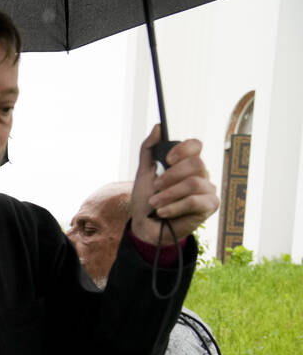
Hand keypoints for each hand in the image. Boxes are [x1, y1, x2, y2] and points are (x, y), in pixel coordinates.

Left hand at [129, 125, 218, 245]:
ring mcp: (208, 189)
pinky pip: (195, 201)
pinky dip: (174, 206)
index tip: (167, 160)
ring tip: (155, 203)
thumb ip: (149, 149)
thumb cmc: (147, 200)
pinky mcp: (210, 206)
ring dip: (168, 194)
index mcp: (186, 163)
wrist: (146, 227)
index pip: (195, 145)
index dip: (183, 149)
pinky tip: (162, 212)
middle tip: (155, 188)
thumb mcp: (143, 173)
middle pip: (195, 164)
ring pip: (193, 183)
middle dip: (170, 176)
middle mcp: (201, 174)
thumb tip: (158, 127)